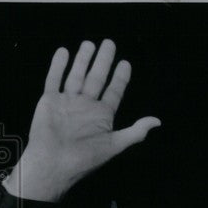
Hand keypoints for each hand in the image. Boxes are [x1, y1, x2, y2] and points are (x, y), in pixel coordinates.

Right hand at [4, 39, 160, 201]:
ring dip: (83, 60)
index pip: (114, 91)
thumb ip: (136, 131)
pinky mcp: (50, 101)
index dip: (120, 78)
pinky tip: (64, 52)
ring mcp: (68, 102)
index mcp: (102, 115)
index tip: (125, 63)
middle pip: (97, 78)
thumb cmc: (85, 158)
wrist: (54, 164)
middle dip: (103, 61)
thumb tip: (157, 121)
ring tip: (89, 44)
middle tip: (109, 43)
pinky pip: (54, 80)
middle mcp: (86, 105)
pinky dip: (58, 66)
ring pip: (77, 75)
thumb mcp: (115, 144)